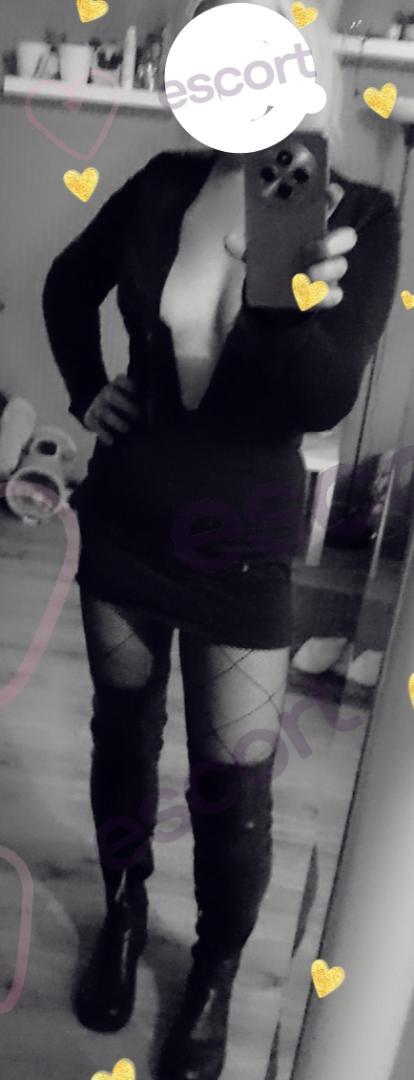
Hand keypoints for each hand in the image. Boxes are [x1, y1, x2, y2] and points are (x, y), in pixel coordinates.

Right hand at [83, 374, 140, 446]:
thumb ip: (142, 402)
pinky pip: (95, 425)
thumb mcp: (131, 398)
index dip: (128, 384)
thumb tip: (154, 412)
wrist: (99, 410)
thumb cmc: (124, 405)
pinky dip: (103, 434)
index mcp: (116, 385)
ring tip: (126, 429)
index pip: (120, 380)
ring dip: (115, 420)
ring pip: (103, 411)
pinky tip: (111, 441)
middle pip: (111, 394)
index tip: (136, 391)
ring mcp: (96, 405)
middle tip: (138, 415)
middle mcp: (105, 393)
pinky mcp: (90, 418)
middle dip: (124, 404)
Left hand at [224, 182, 357, 310]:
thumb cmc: (271, 260)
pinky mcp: (328, 292)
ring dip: (326, 270)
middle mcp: (326, 245)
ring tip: (307, 276)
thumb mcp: (256, 250)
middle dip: (333, 241)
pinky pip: (334, 294)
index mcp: (311, 226)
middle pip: (345, 237)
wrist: (271, 293)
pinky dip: (324, 296)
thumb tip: (230, 239)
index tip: (330, 193)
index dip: (332, 197)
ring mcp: (330, 269)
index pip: (329, 205)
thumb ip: (246, 245)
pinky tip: (309, 295)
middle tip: (311, 248)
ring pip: (340, 266)